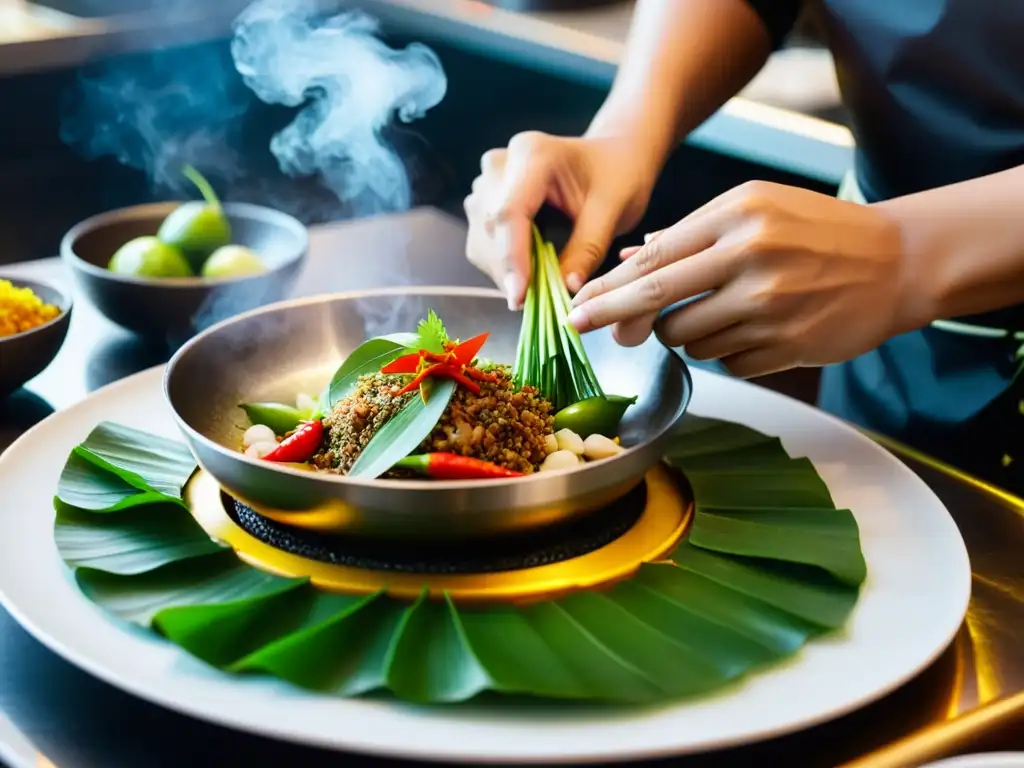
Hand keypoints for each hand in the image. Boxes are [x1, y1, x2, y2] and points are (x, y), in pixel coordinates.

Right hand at [463, 131, 653, 308]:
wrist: (610, 158)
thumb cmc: (616, 177)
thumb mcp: (613, 211)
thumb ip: (588, 250)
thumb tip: (565, 289)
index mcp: (533, 154)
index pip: (510, 212)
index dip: (511, 258)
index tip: (519, 297)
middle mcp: (501, 164)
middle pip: (490, 228)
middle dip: (509, 272)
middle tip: (536, 304)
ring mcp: (488, 181)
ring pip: (481, 238)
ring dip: (504, 271)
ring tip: (536, 289)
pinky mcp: (485, 199)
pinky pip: (483, 240)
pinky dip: (503, 264)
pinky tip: (528, 273)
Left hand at [567, 181, 918, 377]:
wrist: (897, 262)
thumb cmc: (818, 230)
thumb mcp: (757, 207)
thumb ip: (692, 233)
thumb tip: (630, 257)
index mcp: (738, 214)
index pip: (655, 257)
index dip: (608, 287)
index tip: (576, 305)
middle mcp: (750, 258)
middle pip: (656, 299)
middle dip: (610, 317)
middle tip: (579, 328)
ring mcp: (768, 306)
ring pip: (686, 338)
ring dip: (682, 333)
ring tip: (715, 313)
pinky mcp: (785, 345)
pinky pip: (724, 361)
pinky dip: (724, 351)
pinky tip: (752, 329)